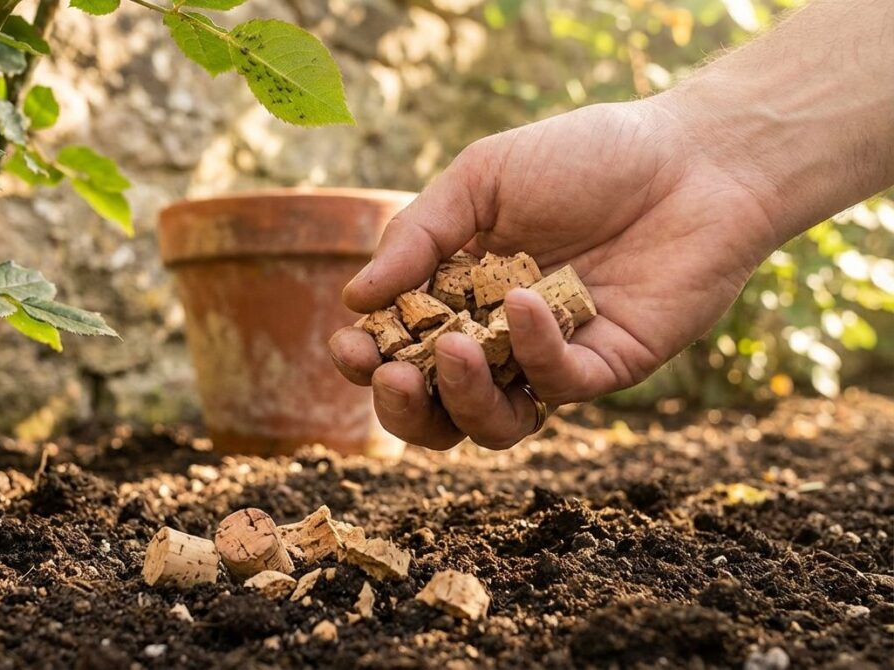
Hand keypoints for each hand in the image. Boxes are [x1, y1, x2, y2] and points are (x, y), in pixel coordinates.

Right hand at [329, 99, 779, 449]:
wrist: (692, 158)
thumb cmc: (586, 158)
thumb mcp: (482, 179)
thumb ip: (416, 236)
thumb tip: (353, 299)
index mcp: (459, 293)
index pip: (400, 347)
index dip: (368, 358)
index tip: (350, 345)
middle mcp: (499, 338)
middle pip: (436, 408)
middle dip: (402, 408)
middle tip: (391, 375)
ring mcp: (551, 359)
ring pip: (492, 424)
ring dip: (462, 400)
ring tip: (455, 353)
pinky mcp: (606, 369)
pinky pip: (558, 386)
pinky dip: (534, 350)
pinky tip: (526, 301)